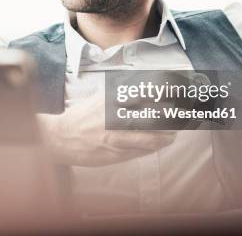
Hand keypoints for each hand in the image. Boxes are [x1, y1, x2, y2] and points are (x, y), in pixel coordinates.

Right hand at [36, 93, 176, 166]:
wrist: (60, 138)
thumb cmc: (82, 116)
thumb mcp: (100, 98)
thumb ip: (122, 94)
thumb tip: (148, 89)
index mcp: (112, 98)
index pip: (146, 92)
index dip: (166, 92)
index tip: (179, 91)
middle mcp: (116, 116)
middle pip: (153, 115)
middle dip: (172, 115)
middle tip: (182, 115)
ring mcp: (117, 136)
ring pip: (151, 136)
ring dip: (167, 135)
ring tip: (172, 134)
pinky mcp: (116, 152)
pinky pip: (142, 150)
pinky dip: (154, 147)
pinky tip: (160, 144)